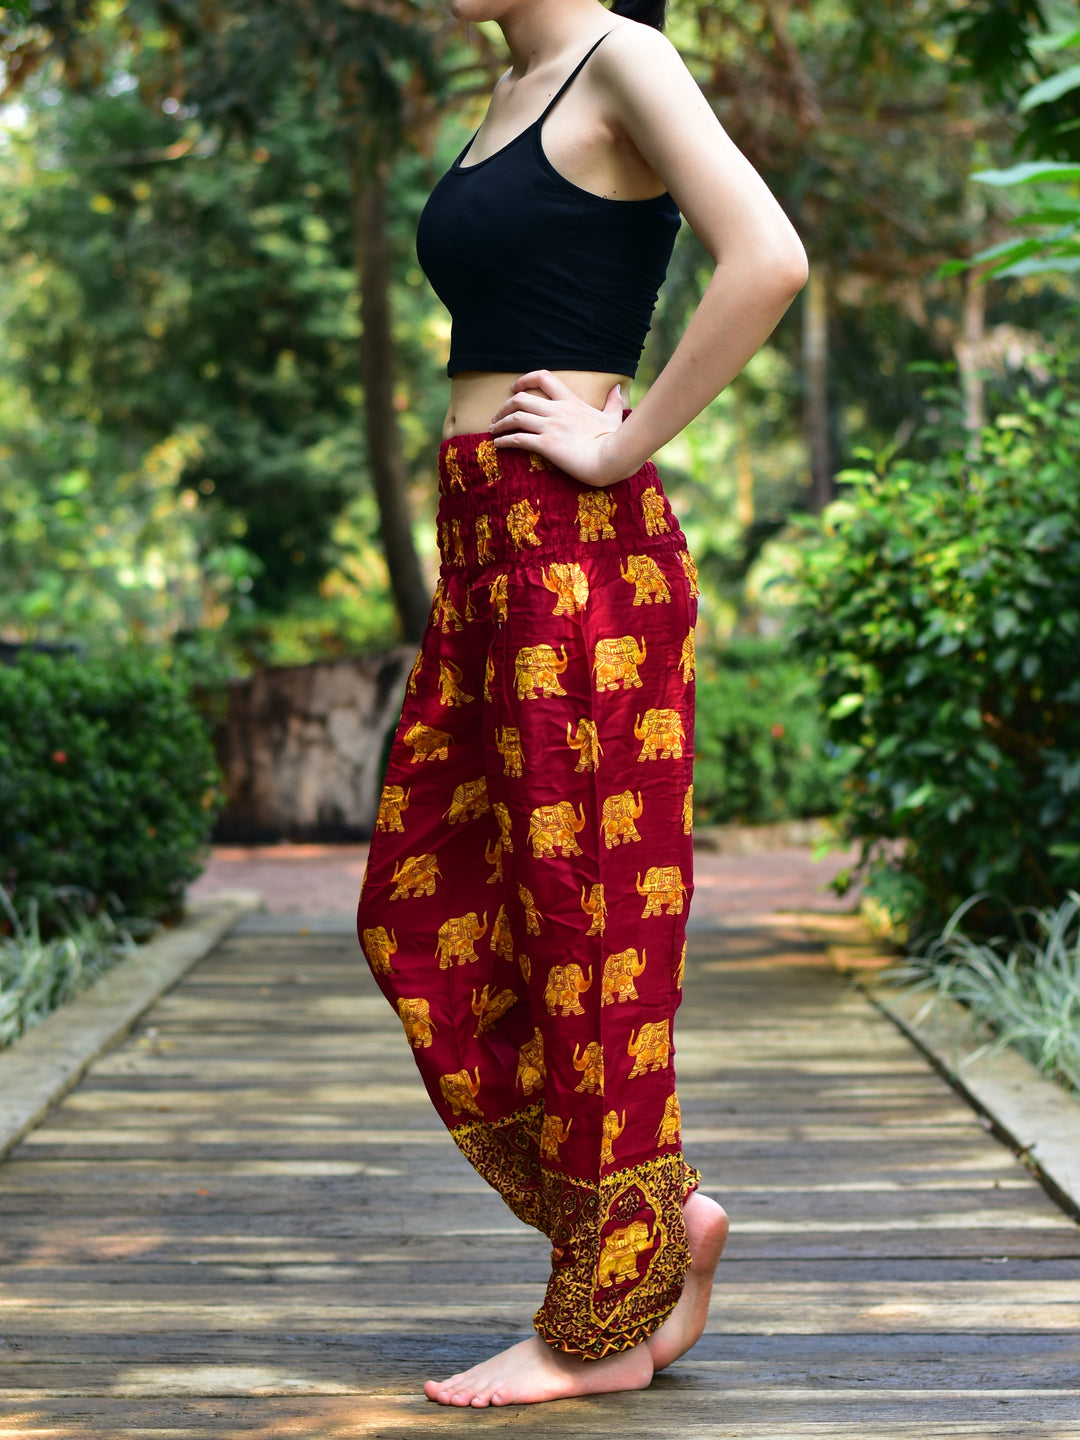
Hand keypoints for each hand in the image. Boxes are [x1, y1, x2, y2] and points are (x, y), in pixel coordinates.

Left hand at [489, 371, 635, 487]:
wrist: (611, 457)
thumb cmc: (613, 439)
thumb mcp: (613, 417)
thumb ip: (613, 402)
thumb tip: (618, 388)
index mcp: (570, 401)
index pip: (543, 377)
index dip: (524, 379)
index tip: (514, 388)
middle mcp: (557, 411)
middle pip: (520, 399)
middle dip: (504, 407)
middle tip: (496, 417)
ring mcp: (550, 427)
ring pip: (515, 418)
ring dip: (499, 424)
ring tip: (493, 431)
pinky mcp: (546, 445)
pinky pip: (517, 439)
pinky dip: (504, 441)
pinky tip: (498, 445)